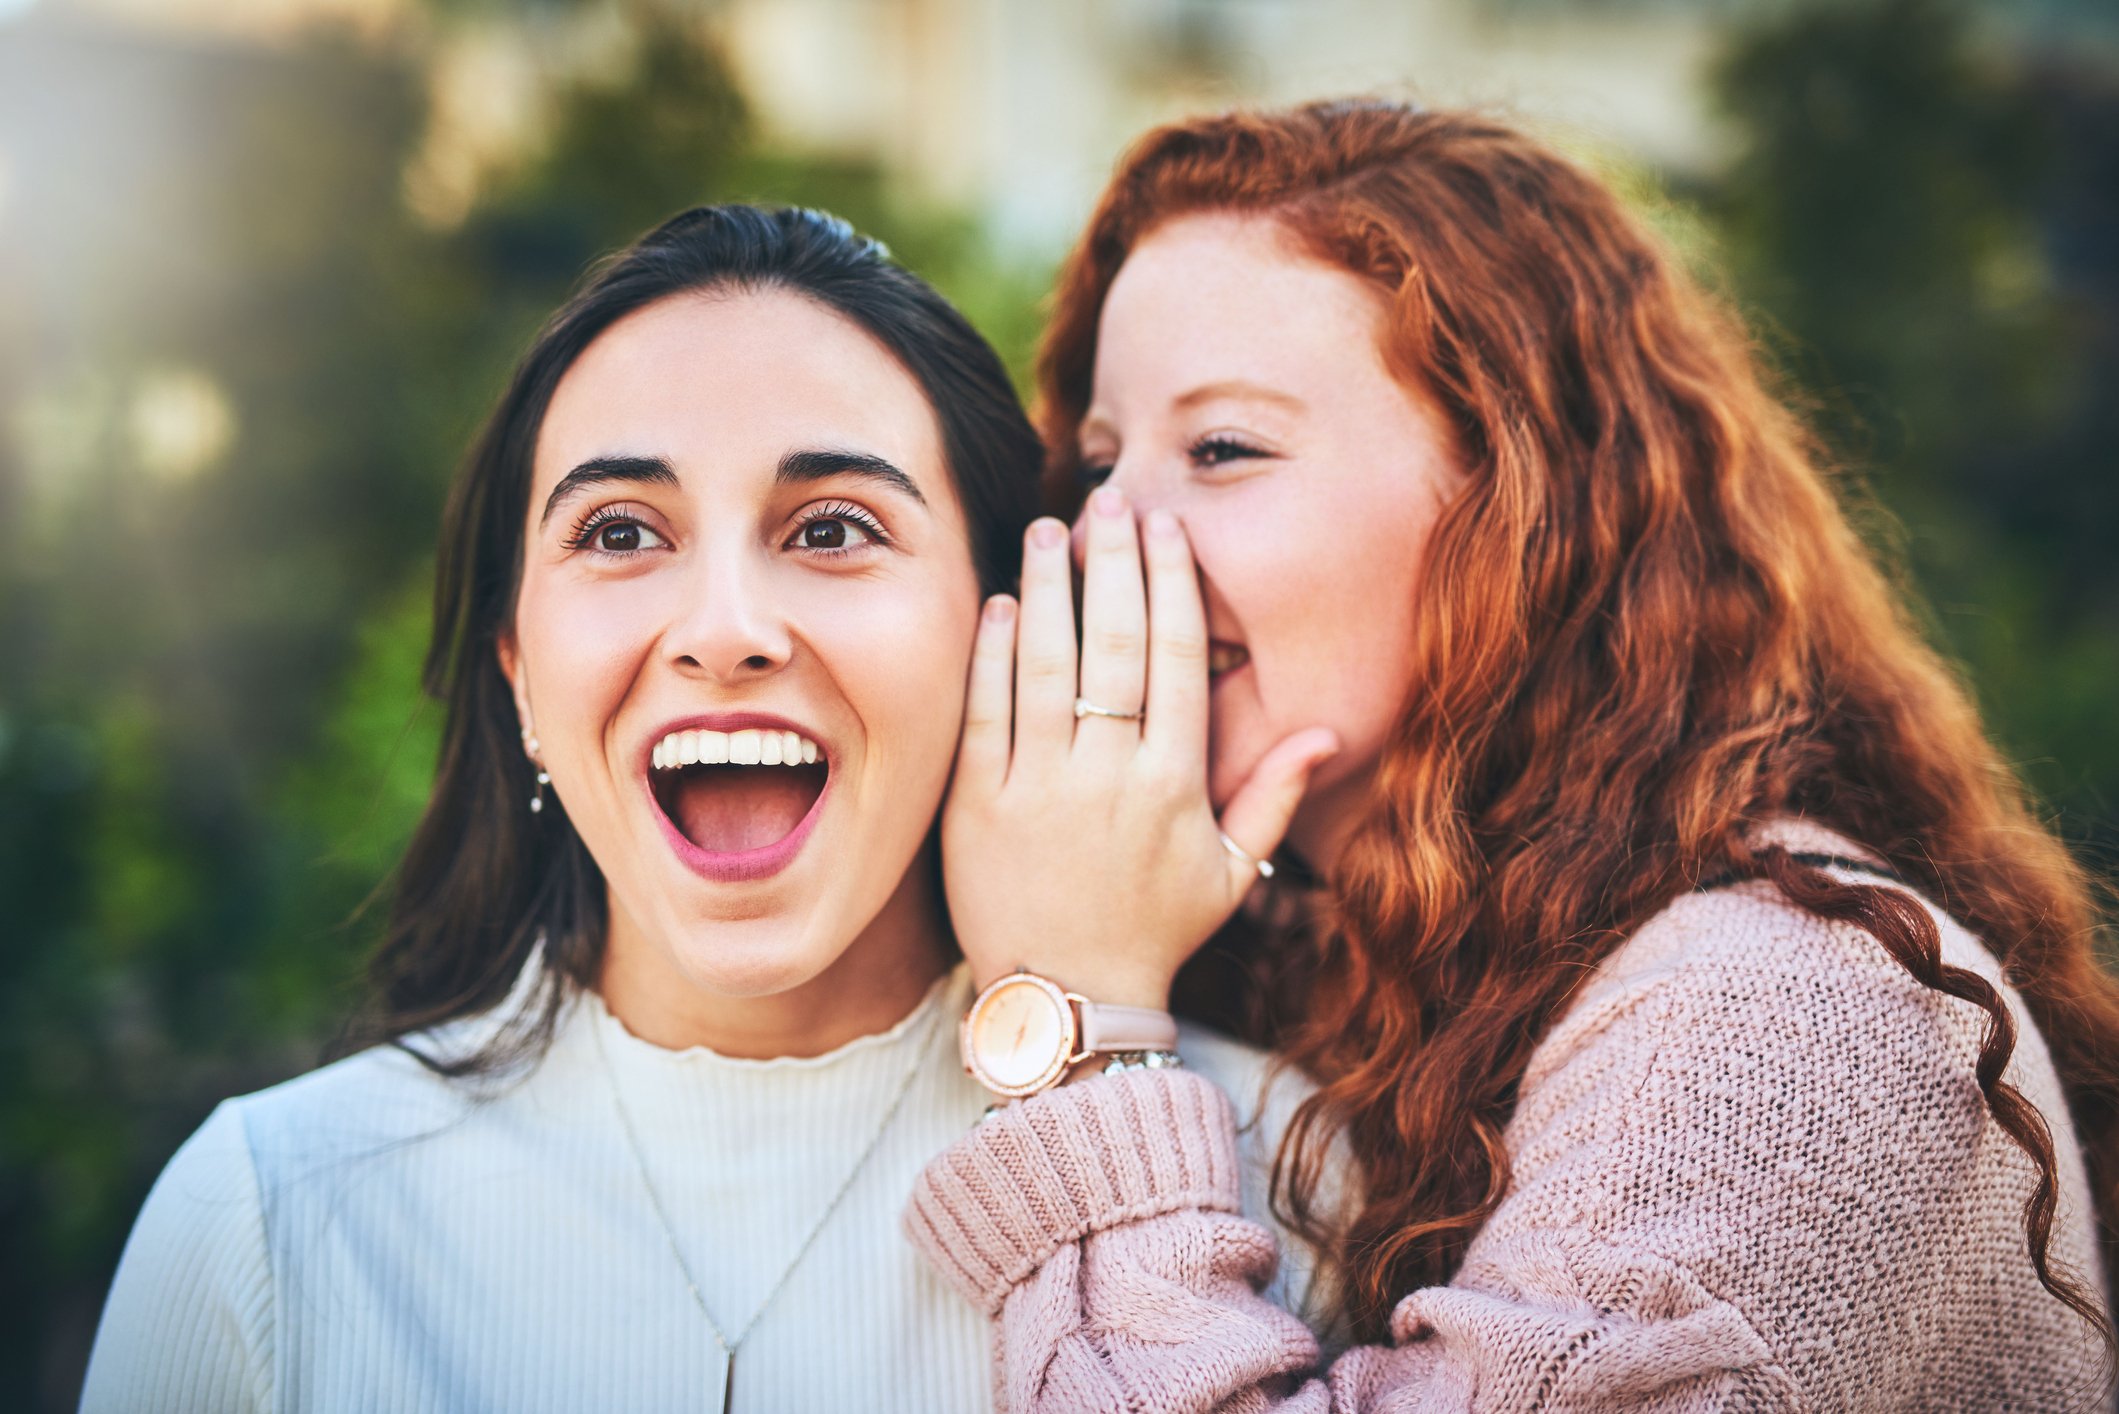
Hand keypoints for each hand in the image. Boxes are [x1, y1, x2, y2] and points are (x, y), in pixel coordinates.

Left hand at [941, 489, 1338, 1009]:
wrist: (1069, 1000)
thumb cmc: (1153, 932)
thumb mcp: (1229, 874)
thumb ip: (1273, 796)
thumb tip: (1328, 732)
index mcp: (1175, 783)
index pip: (1177, 658)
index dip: (1172, 583)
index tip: (1164, 527)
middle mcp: (1110, 776)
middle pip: (1116, 644)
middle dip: (1114, 562)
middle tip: (1108, 500)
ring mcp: (1039, 788)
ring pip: (1047, 665)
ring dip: (1048, 588)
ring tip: (1048, 531)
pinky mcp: (979, 806)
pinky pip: (986, 713)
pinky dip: (992, 654)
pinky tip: (998, 604)